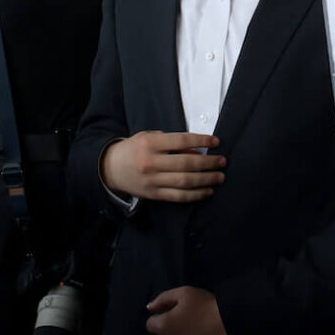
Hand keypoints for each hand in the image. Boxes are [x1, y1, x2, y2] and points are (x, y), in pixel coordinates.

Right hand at [101, 130, 223, 202]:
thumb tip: (197, 151)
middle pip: (186, 163)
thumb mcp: (149, 138)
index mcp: (150, 144)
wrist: (111, 168)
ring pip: (184, 182)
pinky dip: (195, 195)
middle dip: (208, 163)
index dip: (201, 141)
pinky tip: (207, 191)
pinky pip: (178, 197)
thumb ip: (171, 143)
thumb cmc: (134, 149)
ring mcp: (152, 181)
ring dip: (206, 180)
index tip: (216, 142)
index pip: (181, 141)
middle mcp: (151, 163)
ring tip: (220, 176)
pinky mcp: (154, 194)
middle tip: (223, 161)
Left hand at [145, 286, 231, 334]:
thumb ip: (163, 299)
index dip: (162, 317)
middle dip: (169, 330)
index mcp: (163, 325)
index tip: (176, 314)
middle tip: (187, 323)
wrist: (230, 324)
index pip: (151, 324)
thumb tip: (149, 308)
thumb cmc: (206, 306)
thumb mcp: (184, 293)